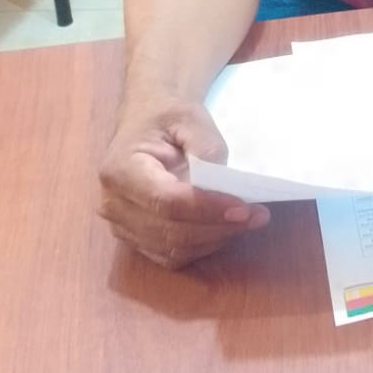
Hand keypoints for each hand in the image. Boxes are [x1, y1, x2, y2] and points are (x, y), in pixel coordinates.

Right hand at [98, 98, 268, 268]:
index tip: (243, 207)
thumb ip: (205, 147)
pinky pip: (172, 256)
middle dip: (218, 227)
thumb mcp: (188, 116)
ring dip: (215, 239)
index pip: (164, 200)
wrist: (146, 123)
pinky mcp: (136, 239)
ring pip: (172, 249)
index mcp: (120, 169)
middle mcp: (114, 204)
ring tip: (249, 220)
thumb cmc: (165, 117)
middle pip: (169, 231)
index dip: (205, 208)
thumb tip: (222, 185)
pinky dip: (203, 247)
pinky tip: (225, 228)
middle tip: (258, 215)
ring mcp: (121, 226)